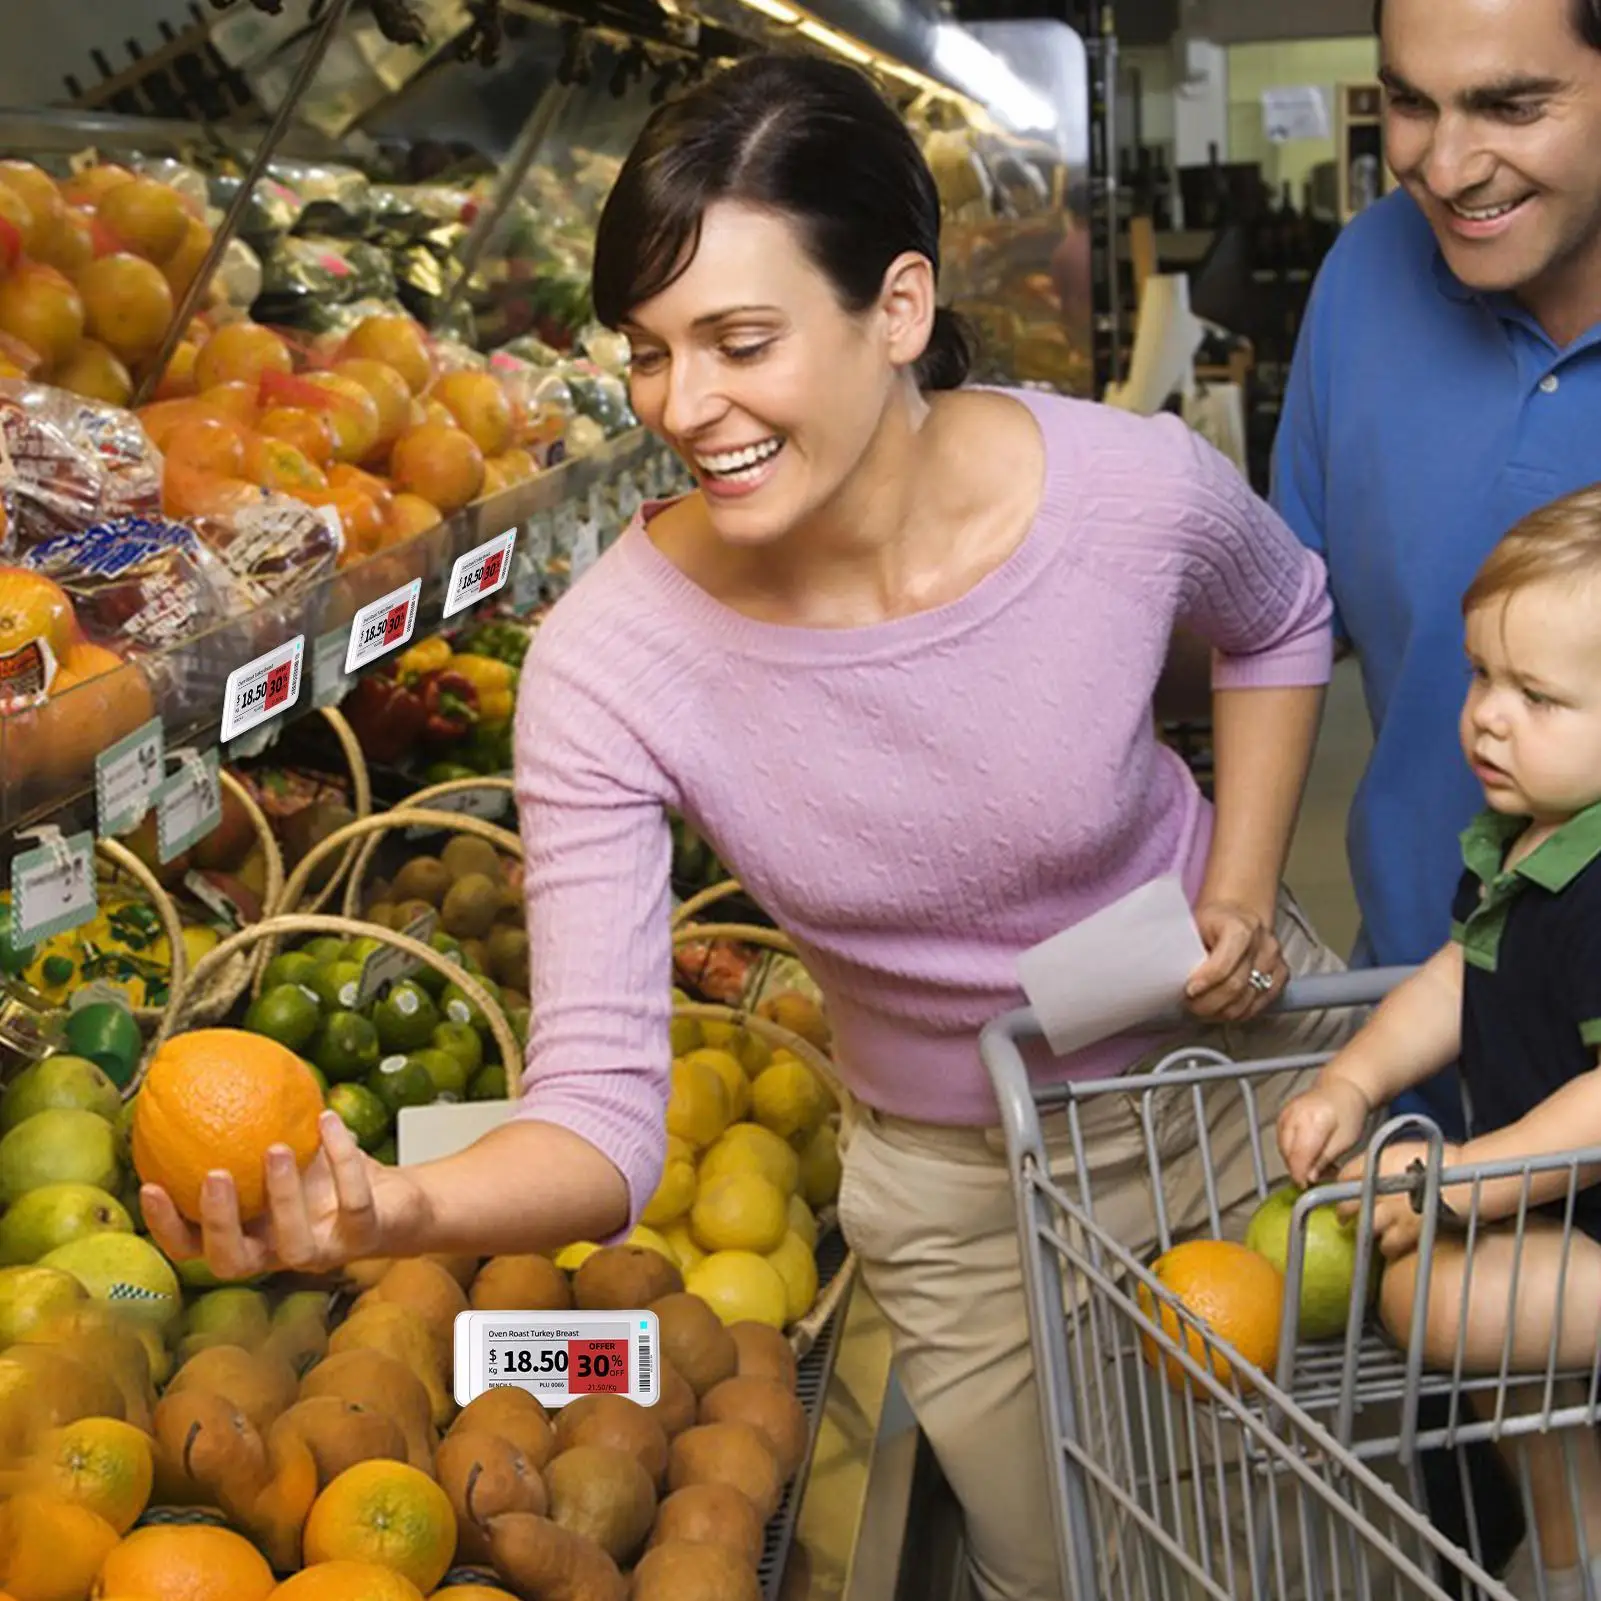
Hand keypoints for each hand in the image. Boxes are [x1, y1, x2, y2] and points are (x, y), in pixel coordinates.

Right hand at [141, 1111, 425, 1281]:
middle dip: (218, 1223)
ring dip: (283, 1198)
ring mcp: (324, 1251)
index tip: (150, 1185)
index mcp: (249, 1235)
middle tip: (214, 1173)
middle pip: (233, 1263)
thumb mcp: (284, 1147)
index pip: (194, 1247)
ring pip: (295, 1246)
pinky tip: (329, 1119)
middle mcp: (279, 1253)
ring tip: (276, 1147)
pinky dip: (343, 1158)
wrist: (399, 1200)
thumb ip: (245, 1129)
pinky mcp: (365, 1236)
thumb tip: (203, 1073)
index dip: (168, 1227)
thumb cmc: (328, 1175)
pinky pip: (353, 1202)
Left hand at [1186, 900, 1285, 1022]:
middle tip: (1189, 1006)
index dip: (1205, 982)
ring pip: (1248, 1001)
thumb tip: (1169, 978)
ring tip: (1203, 1011)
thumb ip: (1188, 949)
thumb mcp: (1195, 924)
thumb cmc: (1213, 919)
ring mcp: (1274, 961)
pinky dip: (1240, 1012)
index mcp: (1240, 928)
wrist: (1238, 912)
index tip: (1188, 991)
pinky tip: (1222, 1010)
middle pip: (1236, 987)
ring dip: (1222, 1012)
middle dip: (1209, 1003)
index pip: (1224, 965)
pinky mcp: (1281, 974)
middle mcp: (1262, 944)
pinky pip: (1261, 1004)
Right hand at [1277, 1076, 1371, 1185]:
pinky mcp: (1281, 1116)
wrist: (1341, 1089)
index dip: (1300, 1175)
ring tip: (1315, 1164)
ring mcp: (1285, 1114)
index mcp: (1314, 1120)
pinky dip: (1292, 1151)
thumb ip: (1325, 1159)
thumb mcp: (1346, 1140)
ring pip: (1282, 1149)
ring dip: (1295, 1161)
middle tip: (1316, 1177)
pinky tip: (1307, 1153)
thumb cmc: (1349, 1112)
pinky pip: (1281, 1141)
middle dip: (1299, 1170)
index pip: (1299, 1155)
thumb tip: (1309, 1177)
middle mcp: (1294, 1115)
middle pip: (1288, 1153)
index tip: (1306, 1186)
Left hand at [1336, 1141, 1461, 1261]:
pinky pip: (1387, 1245)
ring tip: (1374, 1230)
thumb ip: (1381, 1160)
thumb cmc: (1444, 1160)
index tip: (1343, 1192)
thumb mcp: (1404, 1150)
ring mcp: (1391, 1210)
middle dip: (1346, 1212)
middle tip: (1347, 1217)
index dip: (1342, 1185)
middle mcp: (1378, 1187)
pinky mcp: (1406, 1231)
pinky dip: (1388, 1246)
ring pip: (1365, 1228)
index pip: (1344, 1176)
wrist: (1466, 1178)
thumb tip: (1370, 1169)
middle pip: (1347, 1205)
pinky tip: (1392, 1243)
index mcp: (1376, 1162)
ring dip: (1367, 1230)